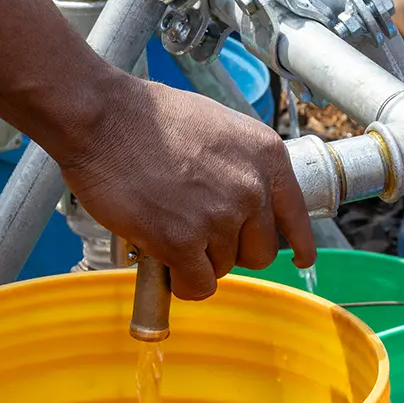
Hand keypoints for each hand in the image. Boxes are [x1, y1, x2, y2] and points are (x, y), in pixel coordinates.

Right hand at [60, 77, 315, 298]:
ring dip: (198, 260)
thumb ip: (242, 165)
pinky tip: (167, 266)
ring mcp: (219, 216)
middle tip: (199, 235)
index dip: (298, 244)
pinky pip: (198, 285)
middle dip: (233, 250)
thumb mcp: (219, 127)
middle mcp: (252, 188)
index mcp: (266, 156)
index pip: (296, 217)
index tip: (300, 259)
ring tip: (168, 229)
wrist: (103, 118)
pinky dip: (183, 283)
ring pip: (225, 268)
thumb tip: (245, 202)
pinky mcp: (182, 241)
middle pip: (261, 252)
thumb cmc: (149, 117)